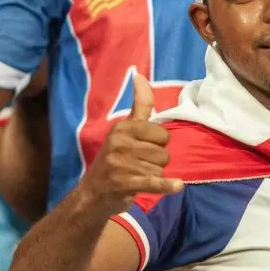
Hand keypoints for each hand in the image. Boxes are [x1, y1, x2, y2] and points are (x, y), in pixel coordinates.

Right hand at [80, 74, 183, 217]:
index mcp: (123, 128)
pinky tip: (177, 185)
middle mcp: (120, 143)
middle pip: (164, 152)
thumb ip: (139, 104)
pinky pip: (154, 182)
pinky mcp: (124, 184)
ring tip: (137, 177)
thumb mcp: (125, 130)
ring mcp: (121, 164)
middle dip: (157, 162)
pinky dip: (167, 185)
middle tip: (139, 166)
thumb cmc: (114, 159)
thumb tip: (139, 75)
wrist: (92, 194)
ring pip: (160, 168)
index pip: (162, 134)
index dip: (159, 144)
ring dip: (154, 176)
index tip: (143, 149)